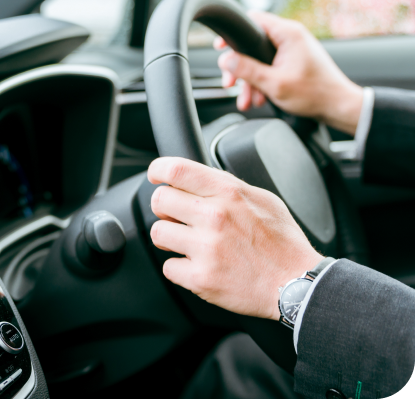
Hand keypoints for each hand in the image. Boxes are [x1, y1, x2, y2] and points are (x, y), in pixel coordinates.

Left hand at [148, 157, 323, 320]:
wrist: (296, 284)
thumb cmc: (281, 241)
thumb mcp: (262, 198)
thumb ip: (228, 186)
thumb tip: (199, 179)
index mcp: (228, 193)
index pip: (177, 169)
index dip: (159, 169)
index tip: (156, 175)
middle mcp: (214, 217)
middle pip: (160, 199)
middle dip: (164, 207)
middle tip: (176, 215)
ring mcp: (206, 248)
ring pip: (158, 232)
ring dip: (169, 237)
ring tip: (188, 242)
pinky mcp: (201, 278)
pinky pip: (168, 266)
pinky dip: (179, 267)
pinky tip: (198, 265)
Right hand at [215, 11, 363, 134]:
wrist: (338, 107)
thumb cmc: (314, 94)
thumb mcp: (274, 83)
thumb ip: (247, 70)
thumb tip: (225, 61)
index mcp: (288, 34)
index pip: (252, 20)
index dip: (233, 34)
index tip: (220, 47)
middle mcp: (290, 37)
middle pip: (252, 45)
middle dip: (239, 68)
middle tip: (230, 83)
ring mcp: (292, 50)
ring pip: (259, 60)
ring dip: (250, 80)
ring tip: (247, 100)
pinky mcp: (293, 62)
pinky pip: (269, 67)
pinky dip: (261, 82)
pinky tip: (259, 98)